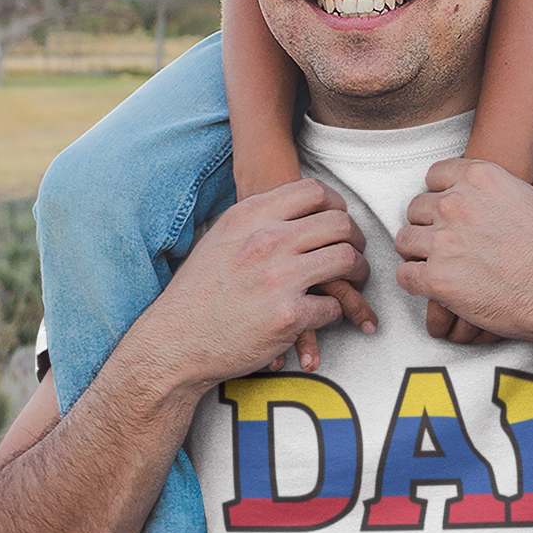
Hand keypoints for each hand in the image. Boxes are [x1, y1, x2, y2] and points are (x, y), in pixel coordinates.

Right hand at [141, 179, 369, 387]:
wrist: (173, 341)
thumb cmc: (195, 292)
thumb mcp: (220, 239)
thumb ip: (254, 221)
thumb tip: (288, 213)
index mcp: (251, 216)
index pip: (314, 191)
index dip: (336, 204)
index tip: (339, 220)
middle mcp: (267, 241)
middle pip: (339, 223)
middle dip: (356, 238)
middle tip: (355, 253)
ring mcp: (279, 277)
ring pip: (346, 260)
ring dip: (358, 273)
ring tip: (356, 281)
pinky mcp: (288, 315)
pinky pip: (334, 306)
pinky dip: (336, 313)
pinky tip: (325, 316)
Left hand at [396, 159, 532, 345]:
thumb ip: (528, 185)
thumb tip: (525, 184)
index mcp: (480, 178)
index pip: (435, 174)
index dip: (441, 193)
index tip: (449, 210)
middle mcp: (455, 204)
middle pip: (416, 207)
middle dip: (428, 224)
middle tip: (445, 243)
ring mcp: (443, 241)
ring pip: (405, 240)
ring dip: (418, 252)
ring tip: (436, 265)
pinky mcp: (437, 279)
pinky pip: (404, 276)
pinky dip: (415, 282)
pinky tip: (433, 287)